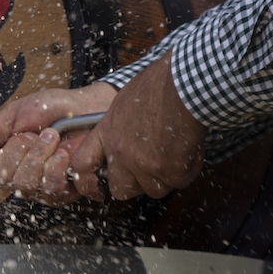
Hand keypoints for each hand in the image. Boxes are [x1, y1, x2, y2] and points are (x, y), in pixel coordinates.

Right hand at [0, 82, 116, 203]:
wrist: (88, 108)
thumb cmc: (54, 109)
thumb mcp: (16, 113)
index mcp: (1, 158)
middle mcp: (17, 177)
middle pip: (0, 178)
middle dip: (15, 150)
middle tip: (30, 135)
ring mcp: (39, 187)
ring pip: (24, 183)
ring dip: (38, 154)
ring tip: (50, 137)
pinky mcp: (62, 191)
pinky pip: (50, 186)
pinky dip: (56, 164)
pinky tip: (62, 152)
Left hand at [65, 59, 204, 200]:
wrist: (184, 86)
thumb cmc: (159, 84)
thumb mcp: (125, 101)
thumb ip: (119, 125)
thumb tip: (126, 135)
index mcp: (107, 133)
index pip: (82, 164)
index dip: (89, 177)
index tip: (101, 178)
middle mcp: (121, 153)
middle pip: (120, 189)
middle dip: (136, 183)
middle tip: (150, 167)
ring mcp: (145, 165)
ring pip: (154, 189)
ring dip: (166, 177)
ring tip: (176, 151)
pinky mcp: (170, 172)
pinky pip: (180, 181)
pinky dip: (188, 168)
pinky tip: (190, 148)